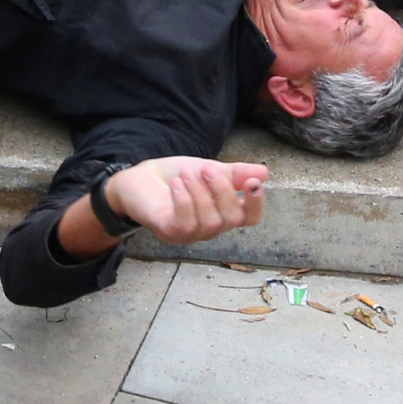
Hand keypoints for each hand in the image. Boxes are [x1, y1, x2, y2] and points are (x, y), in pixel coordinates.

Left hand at [100, 156, 271, 246]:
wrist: (138, 178)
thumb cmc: (175, 177)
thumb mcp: (209, 169)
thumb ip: (235, 173)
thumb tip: (264, 172)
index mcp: (223, 213)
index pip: (250, 219)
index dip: (256, 204)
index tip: (253, 183)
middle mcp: (209, 229)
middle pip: (231, 219)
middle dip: (222, 190)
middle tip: (206, 168)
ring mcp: (189, 234)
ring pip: (209, 222)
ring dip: (200, 192)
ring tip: (186, 174)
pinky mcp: (169, 233)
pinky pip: (185, 224)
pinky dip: (184, 200)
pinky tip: (177, 184)